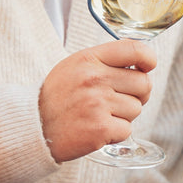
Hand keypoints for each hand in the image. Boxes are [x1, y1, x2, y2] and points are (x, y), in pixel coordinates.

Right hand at [38, 40, 155, 161]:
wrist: (32, 127)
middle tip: (120, 99)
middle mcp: (95, 79)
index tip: (148, 66)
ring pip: (136, 109)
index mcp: (90, 59)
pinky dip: (116, 132)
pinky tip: (97, 128)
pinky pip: (127, 129)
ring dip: (124, 115)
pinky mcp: (100, 129)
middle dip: (138, 94)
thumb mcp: (76, 66)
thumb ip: (106, 60)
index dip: (149, 58)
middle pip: (144, 83)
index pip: (134, 49)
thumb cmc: (58, 96)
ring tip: (100, 114)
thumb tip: (142, 62)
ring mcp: (98, 104)